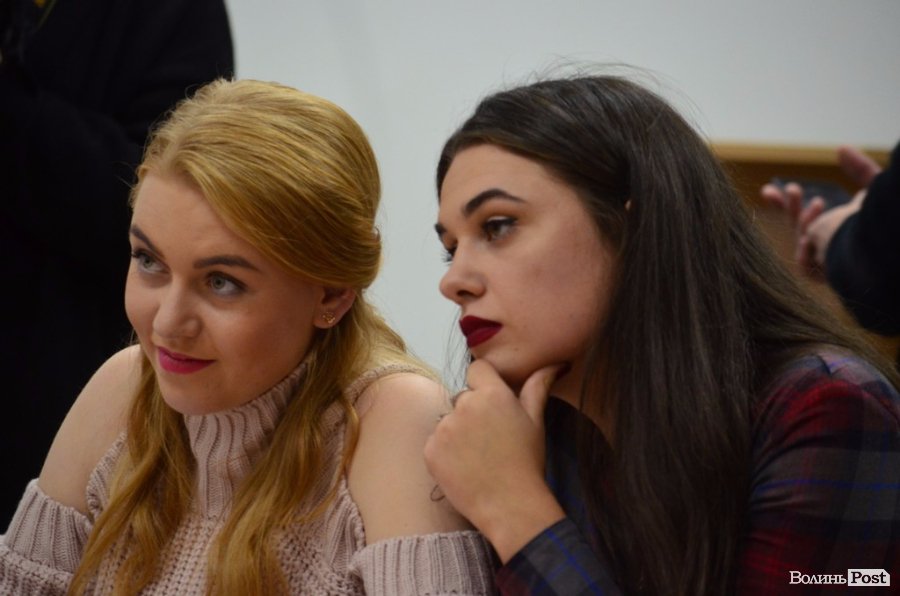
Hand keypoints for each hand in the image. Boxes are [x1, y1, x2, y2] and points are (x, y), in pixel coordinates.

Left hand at [424, 359, 566, 561]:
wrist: (510, 506)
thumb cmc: (527, 462)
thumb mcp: (536, 421)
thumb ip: (538, 387)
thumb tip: (554, 364)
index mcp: (491, 394)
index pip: (477, 369)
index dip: (485, 383)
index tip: (493, 403)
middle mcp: (464, 405)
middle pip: (463, 397)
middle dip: (473, 411)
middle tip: (490, 438)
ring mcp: (444, 428)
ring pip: (448, 420)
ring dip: (458, 432)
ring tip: (478, 456)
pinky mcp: (430, 450)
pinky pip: (435, 442)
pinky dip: (446, 452)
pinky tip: (464, 467)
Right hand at [760, 146, 879, 275]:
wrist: (882, 252)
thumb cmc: (882, 225)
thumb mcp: (874, 190)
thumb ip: (860, 169)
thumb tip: (841, 147)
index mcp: (835, 229)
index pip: (805, 216)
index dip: (787, 203)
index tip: (767, 190)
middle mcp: (826, 245)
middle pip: (798, 227)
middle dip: (791, 206)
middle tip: (793, 188)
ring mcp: (822, 262)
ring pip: (801, 240)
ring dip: (803, 222)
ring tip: (818, 203)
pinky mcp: (820, 277)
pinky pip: (803, 266)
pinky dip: (803, 252)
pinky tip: (808, 238)